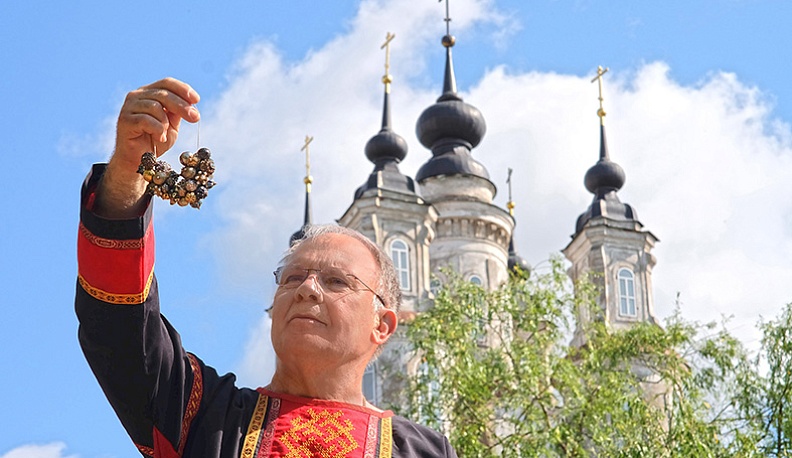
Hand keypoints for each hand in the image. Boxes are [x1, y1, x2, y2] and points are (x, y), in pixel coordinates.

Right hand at [95, 78, 200, 217]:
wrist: (139, 160)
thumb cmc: (155, 140)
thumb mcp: (172, 125)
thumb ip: (178, 113)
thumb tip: (191, 104)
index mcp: (149, 93)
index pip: (166, 83)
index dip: (183, 89)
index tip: (196, 100)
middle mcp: (137, 96)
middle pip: (163, 93)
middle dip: (182, 106)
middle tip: (195, 118)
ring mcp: (129, 107)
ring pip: (155, 106)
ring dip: (166, 122)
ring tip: (166, 135)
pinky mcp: (124, 120)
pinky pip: (146, 120)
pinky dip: (157, 130)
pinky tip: (160, 138)